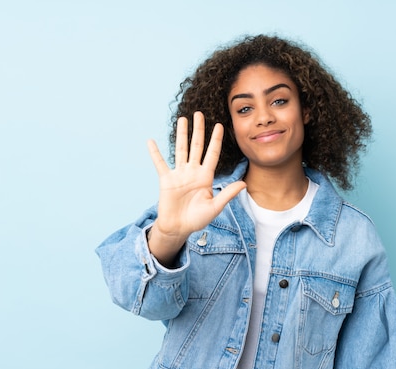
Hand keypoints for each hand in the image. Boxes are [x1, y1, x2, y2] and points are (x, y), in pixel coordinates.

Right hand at [146, 112, 245, 263]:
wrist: (178, 228)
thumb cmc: (197, 219)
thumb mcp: (215, 207)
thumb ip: (227, 194)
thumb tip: (244, 184)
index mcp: (205, 177)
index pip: (212, 154)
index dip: (216, 140)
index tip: (220, 125)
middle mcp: (193, 172)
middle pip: (196, 146)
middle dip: (199, 130)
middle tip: (200, 114)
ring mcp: (179, 174)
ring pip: (181, 149)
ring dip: (181, 134)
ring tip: (182, 119)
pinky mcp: (166, 180)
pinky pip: (160, 163)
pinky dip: (155, 153)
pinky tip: (151, 141)